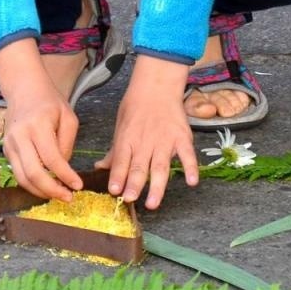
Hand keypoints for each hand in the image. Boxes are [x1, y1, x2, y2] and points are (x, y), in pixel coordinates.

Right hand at [0, 39, 84, 200]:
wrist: (23, 89)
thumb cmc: (49, 102)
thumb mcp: (68, 117)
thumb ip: (67, 144)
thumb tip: (63, 170)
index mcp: (38, 125)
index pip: (52, 159)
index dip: (66, 176)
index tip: (78, 186)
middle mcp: (20, 136)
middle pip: (33, 173)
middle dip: (52, 190)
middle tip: (68, 198)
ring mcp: (9, 144)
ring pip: (22, 178)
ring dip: (40, 191)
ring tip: (58, 195)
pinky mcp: (6, 150)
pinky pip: (17, 173)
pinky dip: (31, 184)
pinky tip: (45, 186)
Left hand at [95, 55, 198, 209]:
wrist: (157, 86)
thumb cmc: (136, 106)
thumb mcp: (120, 126)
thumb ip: (114, 151)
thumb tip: (99, 167)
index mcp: (127, 139)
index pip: (120, 160)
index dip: (117, 176)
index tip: (115, 191)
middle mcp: (145, 142)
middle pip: (139, 166)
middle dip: (134, 184)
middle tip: (130, 200)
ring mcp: (165, 140)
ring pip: (160, 166)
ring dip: (157, 186)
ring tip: (152, 203)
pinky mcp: (182, 138)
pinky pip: (187, 155)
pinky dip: (190, 167)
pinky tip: (191, 181)